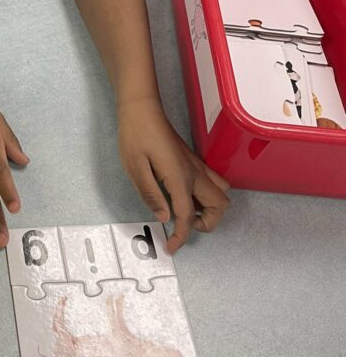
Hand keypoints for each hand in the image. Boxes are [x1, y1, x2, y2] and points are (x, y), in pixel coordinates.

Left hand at [117, 99, 230, 253]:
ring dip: (211, 209)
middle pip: (220, 207)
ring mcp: (197, 165)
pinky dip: (208, 196)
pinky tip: (186, 195)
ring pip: (222, 194)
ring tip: (186, 211)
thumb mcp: (134, 166)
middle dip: (207, 223)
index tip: (171, 248)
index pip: (187, 215)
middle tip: (182, 224)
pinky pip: (214, 182)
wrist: (142, 108)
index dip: (181, 236)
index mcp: (178, 176)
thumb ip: (150, 193)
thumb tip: (163, 217)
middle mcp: (194, 173)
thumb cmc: (135, 135)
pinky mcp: (194, 160)